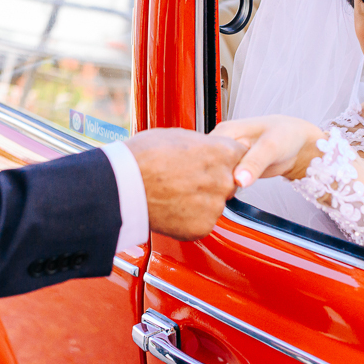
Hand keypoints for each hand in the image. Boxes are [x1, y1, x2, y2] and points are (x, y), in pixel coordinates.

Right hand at [124, 128, 246, 240]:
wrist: (123, 188)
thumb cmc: (144, 157)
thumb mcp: (179, 136)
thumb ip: (204, 145)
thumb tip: (209, 147)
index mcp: (222, 153)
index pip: (240, 155)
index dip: (225, 158)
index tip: (215, 162)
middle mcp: (223, 181)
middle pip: (229, 182)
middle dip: (213, 181)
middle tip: (188, 179)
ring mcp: (214, 207)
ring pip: (215, 204)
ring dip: (201, 201)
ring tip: (175, 194)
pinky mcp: (202, 228)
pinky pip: (202, 222)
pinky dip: (190, 218)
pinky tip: (173, 208)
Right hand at [210, 116, 324, 186]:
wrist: (299, 144)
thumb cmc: (286, 135)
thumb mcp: (271, 146)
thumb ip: (254, 162)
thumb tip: (240, 180)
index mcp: (226, 131)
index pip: (205, 150)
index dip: (209, 166)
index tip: (218, 180)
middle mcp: (223, 143)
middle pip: (207, 165)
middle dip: (215, 178)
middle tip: (230, 187)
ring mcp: (227, 157)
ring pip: (214, 175)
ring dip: (221, 185)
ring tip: (233, 188)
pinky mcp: (234, 169)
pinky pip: (223, 181)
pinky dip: (227, 188)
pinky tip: (233, 191)